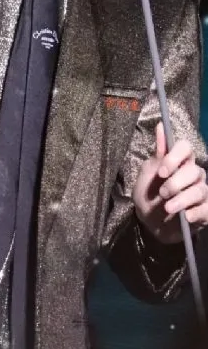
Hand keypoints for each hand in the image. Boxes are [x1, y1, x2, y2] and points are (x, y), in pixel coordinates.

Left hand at [132, 122, 207, 243]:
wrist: (149, 223)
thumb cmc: (148, 195)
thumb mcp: (148, 174)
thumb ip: (158, 153)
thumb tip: (161, 125)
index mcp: (179, 162)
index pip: (186, 148)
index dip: (175, 158)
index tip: (162, 172)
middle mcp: (193, 174)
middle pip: (194, 171)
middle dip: (175, 183)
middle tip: (162, 193)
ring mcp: (201, 192)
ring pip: (199, 190)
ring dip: (182, 199)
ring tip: (167, 208)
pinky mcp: (204, 211)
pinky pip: (207, 209)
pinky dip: (197, 213)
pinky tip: (186, 217)